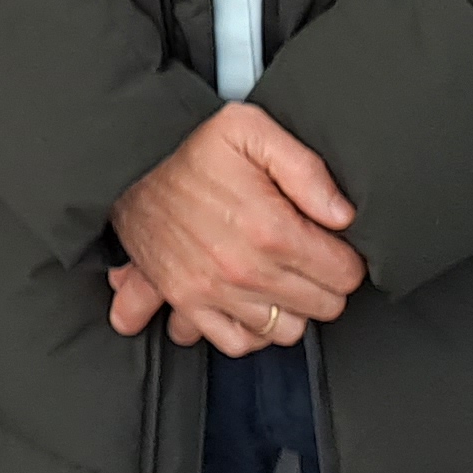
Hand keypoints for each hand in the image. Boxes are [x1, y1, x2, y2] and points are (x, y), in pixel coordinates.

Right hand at [108, 103, 360, 354]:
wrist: (126, 164)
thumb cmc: (191, 147)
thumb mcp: (252, 130)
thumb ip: (306, 168)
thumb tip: (343, 214)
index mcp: (270, 229)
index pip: (345, 274)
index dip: (346, 256)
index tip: (332, 241)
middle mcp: (245, 270)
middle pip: (324, 306)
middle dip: (325, 282)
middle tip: (309, 254)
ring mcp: (215, 292)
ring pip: (287, 330)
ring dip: (291, 306)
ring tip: (282, 276)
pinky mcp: (188, 303)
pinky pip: (239, 343)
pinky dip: (251, 330)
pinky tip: (253, 303)